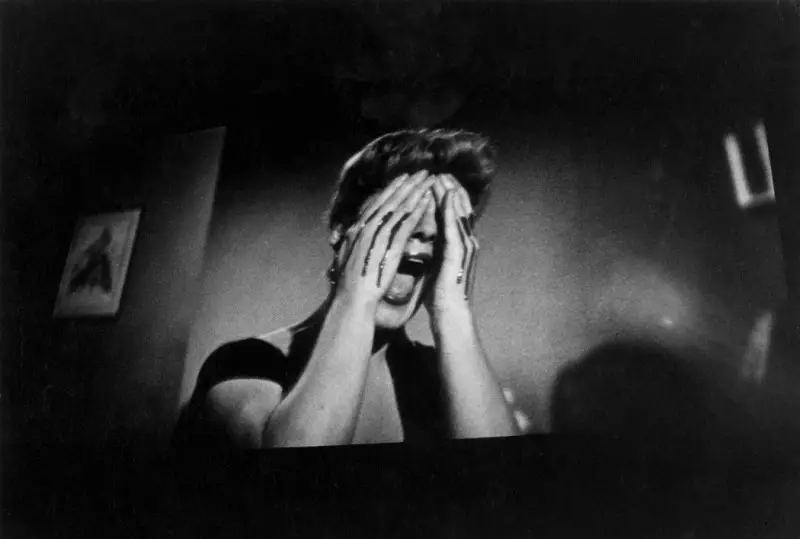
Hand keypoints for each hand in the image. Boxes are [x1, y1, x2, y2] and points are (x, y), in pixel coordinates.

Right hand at [333, 171, 435, 310]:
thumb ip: (355, 245)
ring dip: (415, 191)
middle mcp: (365, 229)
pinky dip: (417, 209)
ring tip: (428, 178)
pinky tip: (428, 199)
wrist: (351, 302)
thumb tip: (356, 236)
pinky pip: (406, 223)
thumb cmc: (350, 288)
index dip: (391, 190)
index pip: (376, 205)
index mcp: (356, 232)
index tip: (403, 179)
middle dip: (406, 184)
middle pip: (389, 201)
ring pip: (399, 208)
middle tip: (421, 171)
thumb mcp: (348, 260)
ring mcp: (377, 236)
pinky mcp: (388, 246)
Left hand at [426, 174, 478, 317]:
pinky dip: (452, 208)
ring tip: (443, 176)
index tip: (438, 182)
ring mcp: (464, 246)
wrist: (449, 313)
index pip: (454, 215)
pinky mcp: (458, 252)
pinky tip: (448, 194)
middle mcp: (465, 242)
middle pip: (460, 209)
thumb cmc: (440, 296)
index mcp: (457, 245)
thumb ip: (433, 251)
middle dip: (451, 189)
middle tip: (442, 172)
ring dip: (451, 192)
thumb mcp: (435, 266)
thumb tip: (422, 241)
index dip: (447, 197)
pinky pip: (455, 225)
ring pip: (459, 212)